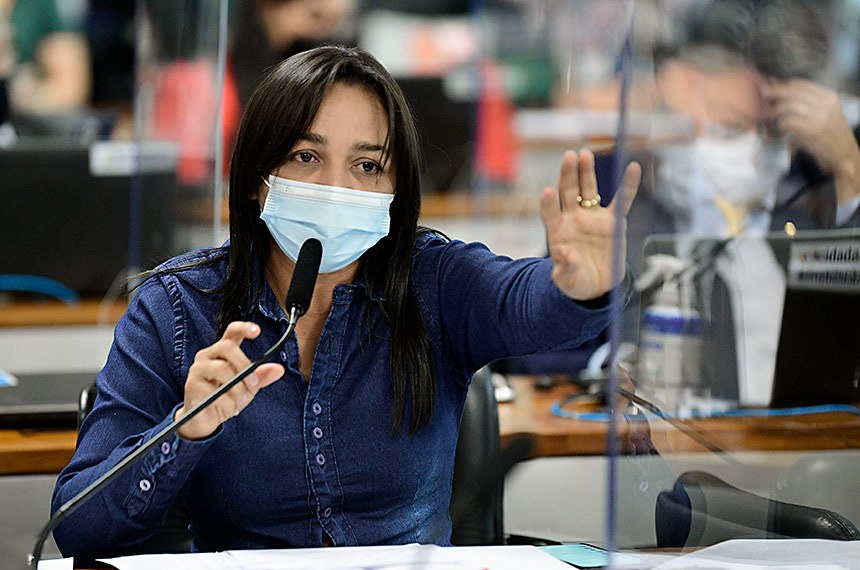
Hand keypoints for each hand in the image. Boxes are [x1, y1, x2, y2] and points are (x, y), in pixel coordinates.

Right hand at [176, 322, 284, 439]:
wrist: (204, 419)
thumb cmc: (225, 398)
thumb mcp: (247, 388)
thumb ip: (260, 377)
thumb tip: (279, 369)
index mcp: (222, 352)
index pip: (231, 332)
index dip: (244, 328)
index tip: (257, 331)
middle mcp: (207, 356)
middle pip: (226, 347)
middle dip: (244, 365)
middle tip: (253, 384)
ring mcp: (197, 369)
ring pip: (221, 369)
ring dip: (237, 389)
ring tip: (241, 401)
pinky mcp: (191, 386)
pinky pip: (214, 391)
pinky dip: (228, 404)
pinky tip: (230, 409)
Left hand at [539, 149, 640, 300]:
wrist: (596, 286)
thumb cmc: (576, 281)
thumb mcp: (567, 280)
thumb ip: (565, 268)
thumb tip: (565, 253)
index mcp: (557, 231)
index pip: (550, 212)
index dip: (548, 203)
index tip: (547, 192)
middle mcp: (573, 219)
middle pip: (568, 192)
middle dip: (568, 175)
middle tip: (569, 156)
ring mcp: (593, 218)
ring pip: (589, 190)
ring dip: (587, 172)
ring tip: (585, 154)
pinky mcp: (613, 222)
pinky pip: (623, 201)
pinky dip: (628, 186)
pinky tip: (632, 167)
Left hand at [762, 79, 859, 202]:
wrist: (843, 153)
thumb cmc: (829, 134)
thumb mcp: (824, 113)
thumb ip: (807, 103)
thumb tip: (781, 92)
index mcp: (829, 96)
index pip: (801, 84)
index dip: (783, 84)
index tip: (770, 84)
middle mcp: (826, 103)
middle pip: (793, 92)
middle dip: (775, 92)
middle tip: (763, 93)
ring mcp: (820, 116)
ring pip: (789, 106)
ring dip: (775, 110)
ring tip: (770, 116)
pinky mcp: (813, 130)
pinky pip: (788, 122)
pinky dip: (780, 125)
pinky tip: (781, 130)